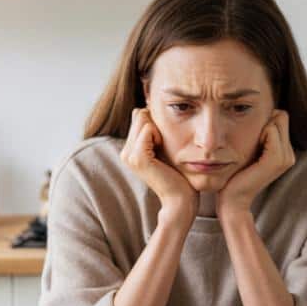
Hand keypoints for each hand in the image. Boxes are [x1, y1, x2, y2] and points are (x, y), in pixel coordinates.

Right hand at [120, 108, 196, 225]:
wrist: (181, 199)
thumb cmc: (179, 174)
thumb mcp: (164, 147)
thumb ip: (154, 130)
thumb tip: (146, 106)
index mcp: (130, 150)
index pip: (139, 115)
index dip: (155, 122)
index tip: (164, 143)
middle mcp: (125, 152)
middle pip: (140, 114)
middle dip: (157, 123)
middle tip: (165, 146)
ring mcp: (129, 155)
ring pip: (143, 118)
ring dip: (159, 129)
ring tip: (164, 149)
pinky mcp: (137, 158)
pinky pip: (148, 128)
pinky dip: (159, 135)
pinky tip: (163, 150)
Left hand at [217, 110, 295, 218]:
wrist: (232, 199)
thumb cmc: (235, 174)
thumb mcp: (249, 150)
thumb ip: (258, 134)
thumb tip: (256, 110)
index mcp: (285, 152)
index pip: (281, 117)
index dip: (264, 119)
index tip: (249, 135)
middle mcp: (289, 154)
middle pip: (281, 116)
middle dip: (264, 121)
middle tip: (247, 140)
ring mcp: (285, 157)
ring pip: (277, 120)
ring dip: (260, 127)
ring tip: (248, 146)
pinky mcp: (276, 159)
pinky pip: (271, 130)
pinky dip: (259, 132)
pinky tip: (249, 147)